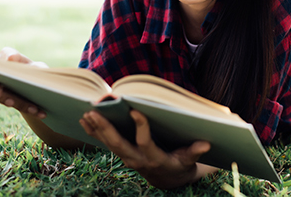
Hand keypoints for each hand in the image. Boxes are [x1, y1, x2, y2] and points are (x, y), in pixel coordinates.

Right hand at [0, 47, 46, 117]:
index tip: (12, 59)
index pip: (7, 53)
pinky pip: (7, 102)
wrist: (30, 83)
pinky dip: (24, 108)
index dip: (9, 56)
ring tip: (35, 110)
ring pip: (0, 94)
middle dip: (6, 90)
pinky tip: (39, 113)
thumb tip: (39, 71)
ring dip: (19, 103)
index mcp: (7, 54)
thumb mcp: (39, 67)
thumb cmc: (34, 70)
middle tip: (13, 101)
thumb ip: (39, 68)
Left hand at [79, 110, 212, 188]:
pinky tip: (85, 121)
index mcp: (154, 158)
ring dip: (96, 129)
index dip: (141, 127)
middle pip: (118, 143)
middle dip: (105, 128)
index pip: (145, 142)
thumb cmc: (180, 165)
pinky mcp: (122, 154)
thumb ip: (194, 152)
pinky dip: (94, 133)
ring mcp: (127, 157)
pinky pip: (105, 143)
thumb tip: (206, 144)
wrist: (167, 180)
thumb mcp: (188, 161)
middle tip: (94, 112)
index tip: (135, 111)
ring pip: (108, 143)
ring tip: (85, 113)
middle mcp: (137, 159)